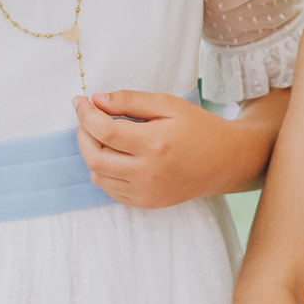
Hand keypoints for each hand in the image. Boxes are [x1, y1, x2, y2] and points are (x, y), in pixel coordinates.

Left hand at [73, 90, 238, 209]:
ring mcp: (146, 192)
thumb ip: (130, 100)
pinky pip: (110, 190)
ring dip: (92, 153)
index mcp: (154, 144)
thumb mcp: (168, 104)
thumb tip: (96, 100)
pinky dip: (104, 172)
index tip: (79, 101)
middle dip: (83, 134)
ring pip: (98, 176)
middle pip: (95, 157)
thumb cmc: (197, 128)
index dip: (85, 114)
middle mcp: (148, 173)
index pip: (104, 130)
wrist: (223, 162)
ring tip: (103, 136)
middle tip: (87, 119)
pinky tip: (115, 155)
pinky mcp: (146, 203)